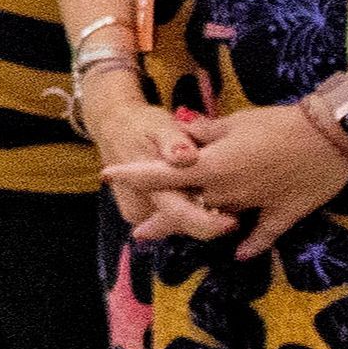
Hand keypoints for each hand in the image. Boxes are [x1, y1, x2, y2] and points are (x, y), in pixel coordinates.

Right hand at [85, 89, 224, 243]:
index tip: (234, 221)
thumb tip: (186, 157)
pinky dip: (187, 206)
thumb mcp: (160, 124)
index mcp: (143, 185)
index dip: (208, 224)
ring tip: (207, 184)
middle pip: (183, 224)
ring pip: (180, 223)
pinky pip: (172, 218)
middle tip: (229, 194)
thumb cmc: (142, 125)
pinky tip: (193, 189)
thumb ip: (173, 141)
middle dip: (209, 213)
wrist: (113, 128)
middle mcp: (138, 208)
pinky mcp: (139, 216)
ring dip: (198, 209)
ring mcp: (138, 215)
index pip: (179, 216)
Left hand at [108, 98, 347, 255]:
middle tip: (140, 234)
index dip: (134, 175)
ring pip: (218, 223)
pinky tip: (238, 254)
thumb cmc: (279, 124)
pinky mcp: (282, 215)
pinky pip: (262, 235)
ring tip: (180, 239)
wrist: (330, 138)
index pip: (163, 173)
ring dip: (199, 229)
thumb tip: (184, 131)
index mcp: (212, 167)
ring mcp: (254, 207)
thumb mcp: (236, 122)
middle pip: (186, 209)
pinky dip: (250, 245)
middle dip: (161, 221)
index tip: (108, 176)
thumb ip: (206, 132)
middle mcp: (227, 193)